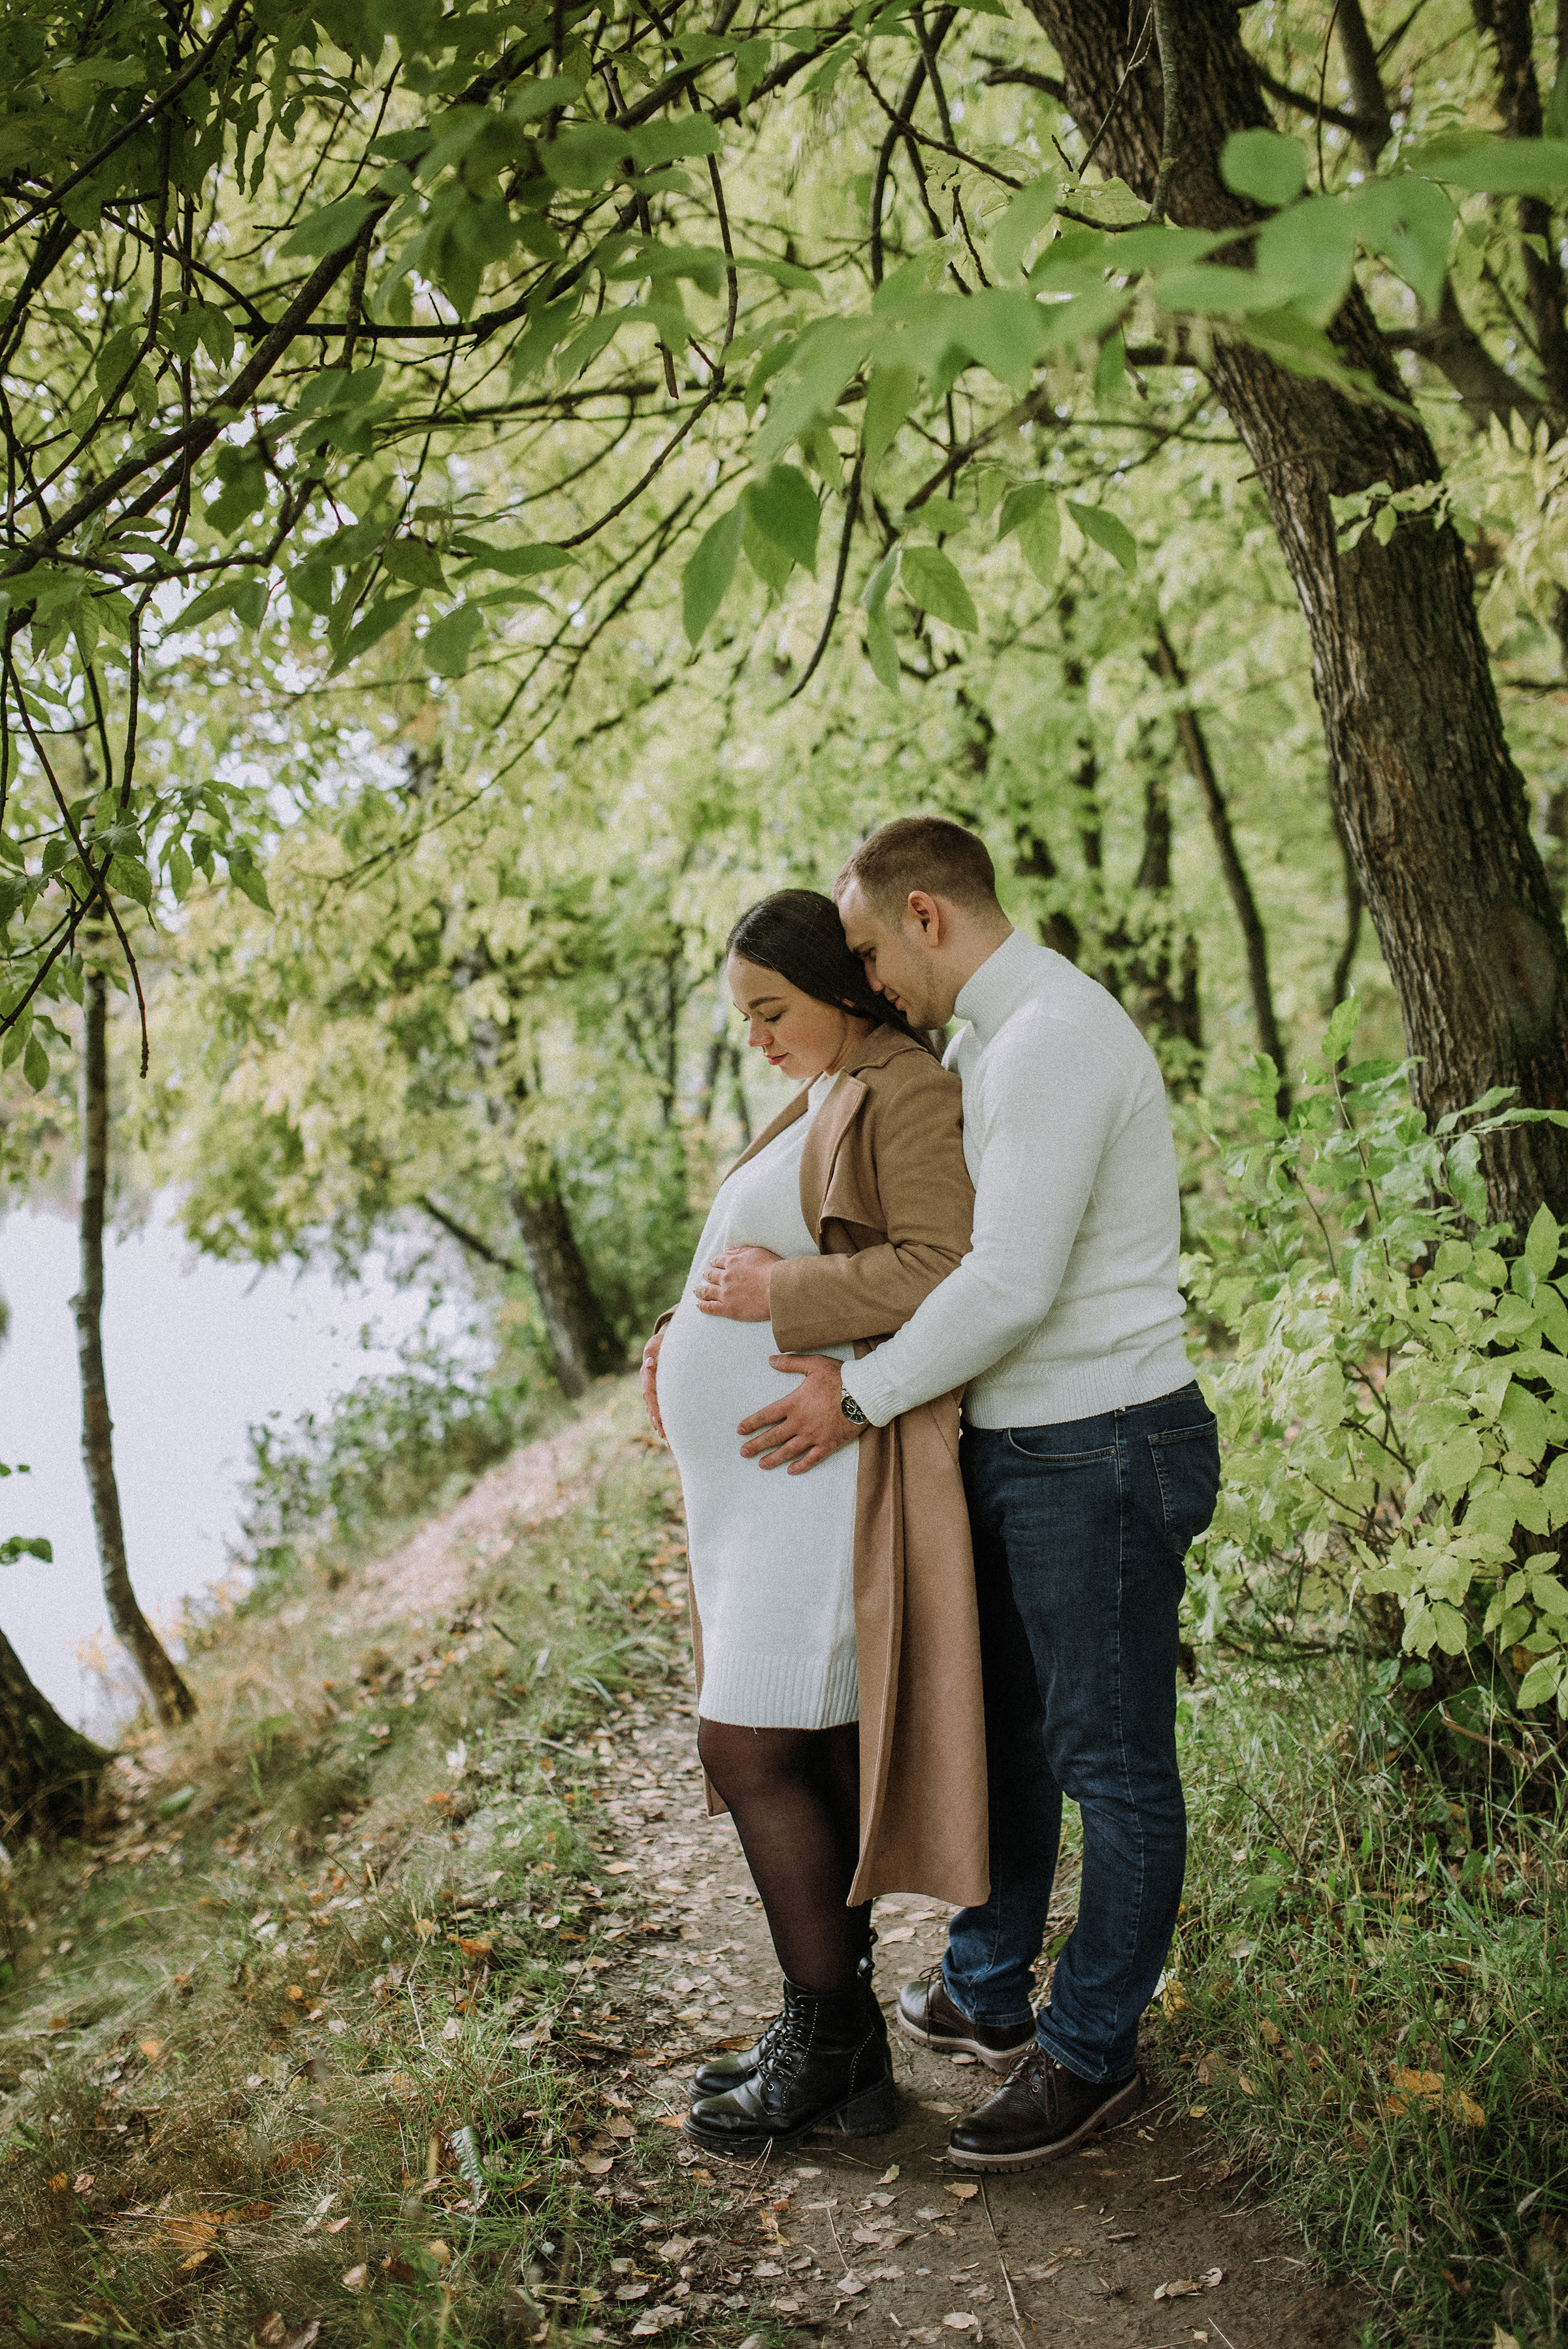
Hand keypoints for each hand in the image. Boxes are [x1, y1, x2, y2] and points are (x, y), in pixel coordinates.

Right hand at [641, 1327, 666, 1441]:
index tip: (659, 1420)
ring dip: (662, 1426)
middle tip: (666, 1437)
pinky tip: (670, 1435)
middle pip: (652, 1407)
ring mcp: (654, 1390)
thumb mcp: (657, 1342)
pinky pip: (661, 1409)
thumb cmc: (663, 1341)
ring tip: (669, 1442)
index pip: (650, 1394)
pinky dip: (665, 1422)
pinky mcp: (661, 1393)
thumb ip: (652, 1350)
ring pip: (656, 1411)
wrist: (665, 1340)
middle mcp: (649, 1385)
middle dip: (658, 1422)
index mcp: (648, 1374)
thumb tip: (650, 1362)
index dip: (654, 1407)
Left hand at [695, 1245, 779, 1320]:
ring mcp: (726, 1293)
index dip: (715, 1262)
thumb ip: (741, 1251)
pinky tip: (698, 1305)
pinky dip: (702, 1305)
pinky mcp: (728, 1309)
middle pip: (711, 1275)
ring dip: (700, 1290)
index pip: (718, 1261)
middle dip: (707, 1274)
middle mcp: (726, 1277)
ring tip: (696, 1290)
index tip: (714, 1264)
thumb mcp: (758, 1252)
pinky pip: (710, 1307)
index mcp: (733, 1262)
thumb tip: (728, 1250)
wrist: (779, 1289)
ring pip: (707, 1291)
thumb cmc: (774, 1269)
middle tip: (705, 1275)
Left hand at [737, 1354, 868, 1474]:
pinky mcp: (828, 1444)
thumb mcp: (814, 1364)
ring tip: (761, 1464)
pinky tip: (791, 1470)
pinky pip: (811, 1459)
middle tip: (743, 1453)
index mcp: (794, 1404)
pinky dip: (800, 1466)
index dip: (752, 1423)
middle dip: (756, 1445)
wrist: (865, 1393)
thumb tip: (771, 1360)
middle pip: (773, 1437)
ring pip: (789, 1451)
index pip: (767, 1416)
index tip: (740, 1431)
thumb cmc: (840, 1377)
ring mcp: (814, 1436)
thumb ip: (791, 1363)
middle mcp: (800, 1422)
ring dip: (773, 1459)